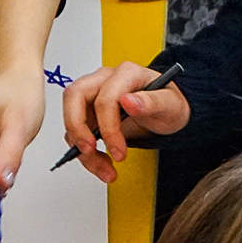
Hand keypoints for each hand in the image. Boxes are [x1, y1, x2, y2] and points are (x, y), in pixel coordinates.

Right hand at [59, 62, 189, 183]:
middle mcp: (104, 80)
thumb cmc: (168, 104)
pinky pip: (77, 131)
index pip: (105, 98)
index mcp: (125, 74)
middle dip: (78, 128)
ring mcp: (94, 95)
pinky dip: (85, 151)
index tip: (119, 151)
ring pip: (72, 116)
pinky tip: (101, 162)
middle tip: (90, 151)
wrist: (167, 112)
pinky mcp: (89, 112)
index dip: (108, 127)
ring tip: (104, 168)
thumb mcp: (170, 105)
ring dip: (81, 146)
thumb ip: (151, 101)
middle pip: (74, 97)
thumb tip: (129, 101)